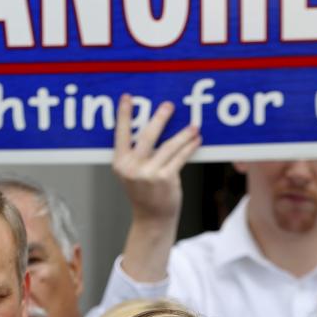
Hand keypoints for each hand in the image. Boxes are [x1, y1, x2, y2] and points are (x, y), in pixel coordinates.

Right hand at [112, 94, 200, 222]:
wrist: (152, 218)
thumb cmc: (144, 192)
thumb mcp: (132, 173)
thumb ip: (136, 154)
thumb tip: (154, 126)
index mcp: (120, 163)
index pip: (120, 134)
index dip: (124, 115)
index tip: (127, 97)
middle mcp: (132, 168)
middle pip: (147, 135)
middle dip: (160, 118)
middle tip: (169, 105)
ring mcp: (149, 174)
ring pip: (168, 146)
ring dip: (183, 134)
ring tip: (193, 125)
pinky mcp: (165, 179)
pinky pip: (179, 157)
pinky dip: (189, 148)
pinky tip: (196, 140)